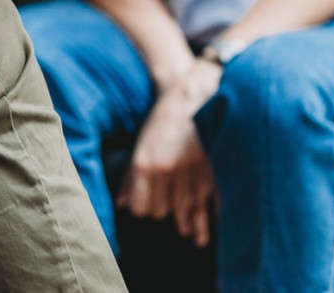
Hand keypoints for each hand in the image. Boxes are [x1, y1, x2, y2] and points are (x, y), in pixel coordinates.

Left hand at [118, 59, 221, 247]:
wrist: (191, 98)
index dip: (146, 211)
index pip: (143, 207)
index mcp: (145, 165)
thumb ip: (130, 178)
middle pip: (164, 211)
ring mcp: (190, 172)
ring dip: (189, 222)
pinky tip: (210, 222)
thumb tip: (122, 204)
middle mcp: (167, 171)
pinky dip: (209, 213)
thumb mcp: (140, 146)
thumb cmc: (161, 121)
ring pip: (187, 209)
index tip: (149, 210)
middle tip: (169, 215)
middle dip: (165, 213)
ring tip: (193, 235)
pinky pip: (209, 201)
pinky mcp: (212, 170)